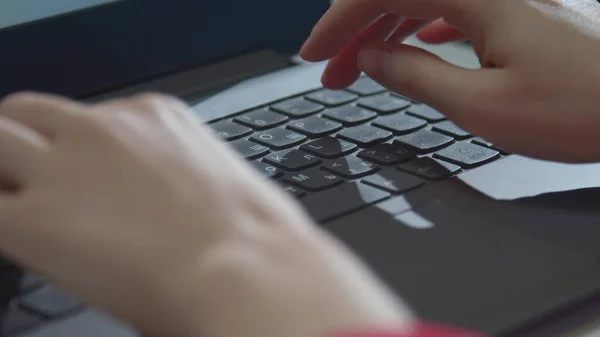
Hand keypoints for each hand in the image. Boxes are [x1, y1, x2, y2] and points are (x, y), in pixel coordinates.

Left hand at [0, 93, 410, 336]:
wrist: (250, 271)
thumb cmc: (253, 237)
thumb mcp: (218, 177)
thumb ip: (176, 171)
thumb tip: (160, 195)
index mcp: (154, 117)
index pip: (86, 118)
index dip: (75, 148)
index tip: (79, 173)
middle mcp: (106, 130)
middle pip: (25, 113)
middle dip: (21, 142)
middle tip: (30, 179)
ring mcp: (68, 168)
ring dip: (2, 173)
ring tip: (23, 207)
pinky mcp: (37, 219)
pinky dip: (3, 224)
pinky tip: (28, 246)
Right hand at [301, 0, 599, 161]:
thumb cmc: (579, 110)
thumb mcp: (481, 105)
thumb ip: (416, 78)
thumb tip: (372, 60)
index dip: (339, 24)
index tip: (313, 55)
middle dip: (354, 31)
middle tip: (329, 72)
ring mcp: (505, 0)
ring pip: (423, 4)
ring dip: (385, 34)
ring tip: (360, 70)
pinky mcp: (517, 16)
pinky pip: (452, 12)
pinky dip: (421, 31)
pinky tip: (417, 47)